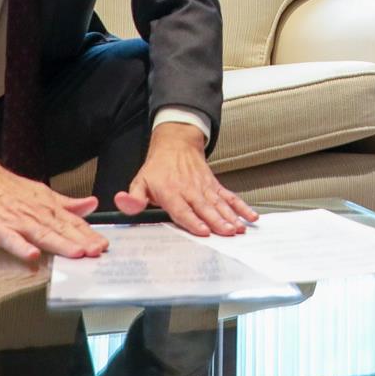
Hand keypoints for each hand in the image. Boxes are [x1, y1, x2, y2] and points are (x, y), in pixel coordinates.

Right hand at [0, 142, 106, 261]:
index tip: (104, 245)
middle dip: (81, 242)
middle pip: (62, 230)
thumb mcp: (43, 194)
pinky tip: (33, 256)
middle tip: (98, 252)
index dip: (89, 234)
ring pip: (42, 235)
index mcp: (48, 207)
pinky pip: (12, 240)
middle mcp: (37, 215)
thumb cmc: (9, 190)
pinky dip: (22, 248)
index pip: (73, 223)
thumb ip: (67, 204)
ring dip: (60, 244)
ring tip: (76, 254)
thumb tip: (91, 205)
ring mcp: (18, 222)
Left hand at [115, 122, 257, 236]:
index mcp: (170, 192)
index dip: (193, 221)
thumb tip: (124, 203)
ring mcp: (204, 188)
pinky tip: (250, 217)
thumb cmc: (158, 167)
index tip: (203, 230)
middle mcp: (190, 190)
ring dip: (230, 216)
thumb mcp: (140, 181)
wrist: (176, 143)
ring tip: (239, 228)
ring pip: (219, 204)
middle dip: (217, 221)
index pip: (182, 210)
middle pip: (205, 208)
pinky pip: (229, 197)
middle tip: (227, 232)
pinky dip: (241, 206)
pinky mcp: (215, 186)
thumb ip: (133, 198)